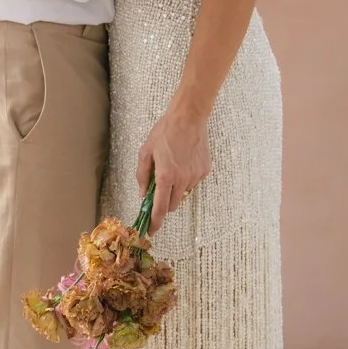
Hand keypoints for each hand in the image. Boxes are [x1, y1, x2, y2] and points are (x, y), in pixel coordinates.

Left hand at [136, 107, 211, 234]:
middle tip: (159, 186)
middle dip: (164, 201)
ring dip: (175, 187)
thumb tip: (142, 194)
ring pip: (183, 193)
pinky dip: (186, 177)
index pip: (160, 208)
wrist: (189, 118)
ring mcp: (195, 176)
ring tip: (172, 165)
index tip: (152, 230)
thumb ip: (142, 175)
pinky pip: (193, 182)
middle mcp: (182, 180)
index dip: (155, 222)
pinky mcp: (204, 171)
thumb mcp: (146, 151)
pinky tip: (184, 160)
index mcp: (165, 176)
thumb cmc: (165, 132)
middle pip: (172, 204)